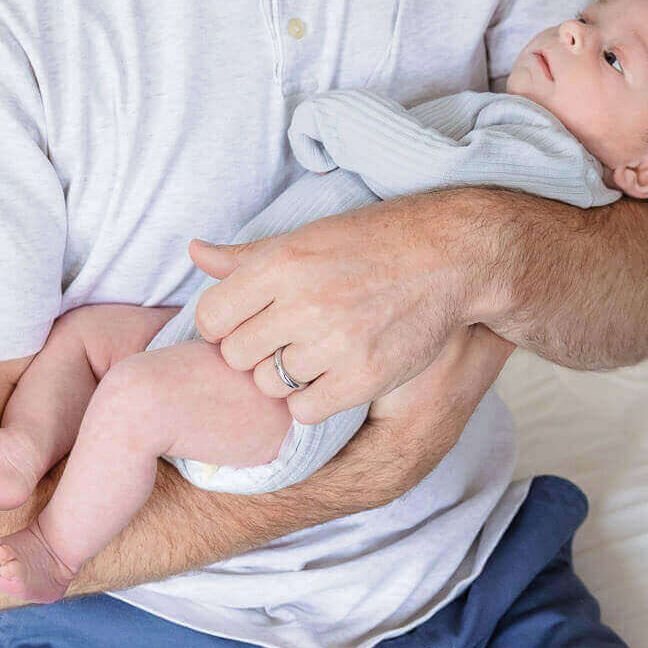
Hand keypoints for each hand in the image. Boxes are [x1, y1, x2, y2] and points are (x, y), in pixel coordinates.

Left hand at [188, 193, 483, 424]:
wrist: (452, 256)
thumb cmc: (375, 241)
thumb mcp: (308, 236)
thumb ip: (247, 257)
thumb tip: (194, 252)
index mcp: (283, 263)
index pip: (211, 317)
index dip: (223, 325)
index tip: (248, 322)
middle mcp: (304, 302)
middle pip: (236, 355)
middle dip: (253, 351)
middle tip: (285, 339)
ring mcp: (335, 342)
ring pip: (269, 384)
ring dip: (285, 376)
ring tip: (314, 353)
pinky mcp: (364, 376)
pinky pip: (304, 410)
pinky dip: (312, 400)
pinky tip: (331, 376)